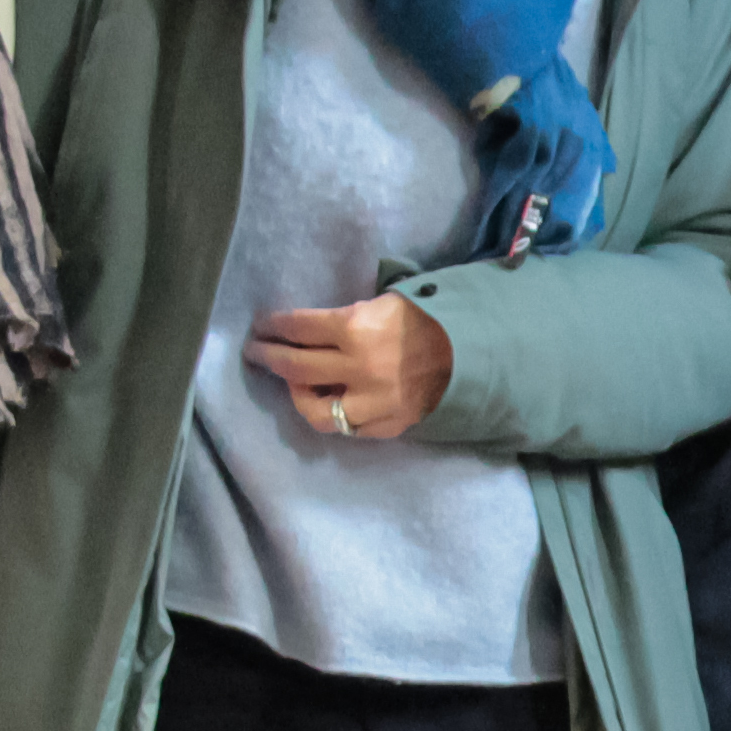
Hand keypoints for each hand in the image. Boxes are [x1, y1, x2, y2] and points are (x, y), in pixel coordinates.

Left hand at [242, 295, 454, 439]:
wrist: (472, 354)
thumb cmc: (426, 319)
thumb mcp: (384, 303)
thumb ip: (345, 317)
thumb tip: (306, 329)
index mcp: (356, 328)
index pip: (297, 327)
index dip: (273, 325)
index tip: (263, 325)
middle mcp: (357, 368)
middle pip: (295, 366)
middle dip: (269, 356)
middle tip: (258, 351)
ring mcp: (371, 402)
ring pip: (314, 409)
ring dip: (296, 394)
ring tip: (293, 383)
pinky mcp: (386, 424)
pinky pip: (346, 426)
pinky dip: (333, 414)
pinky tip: (328, 401)